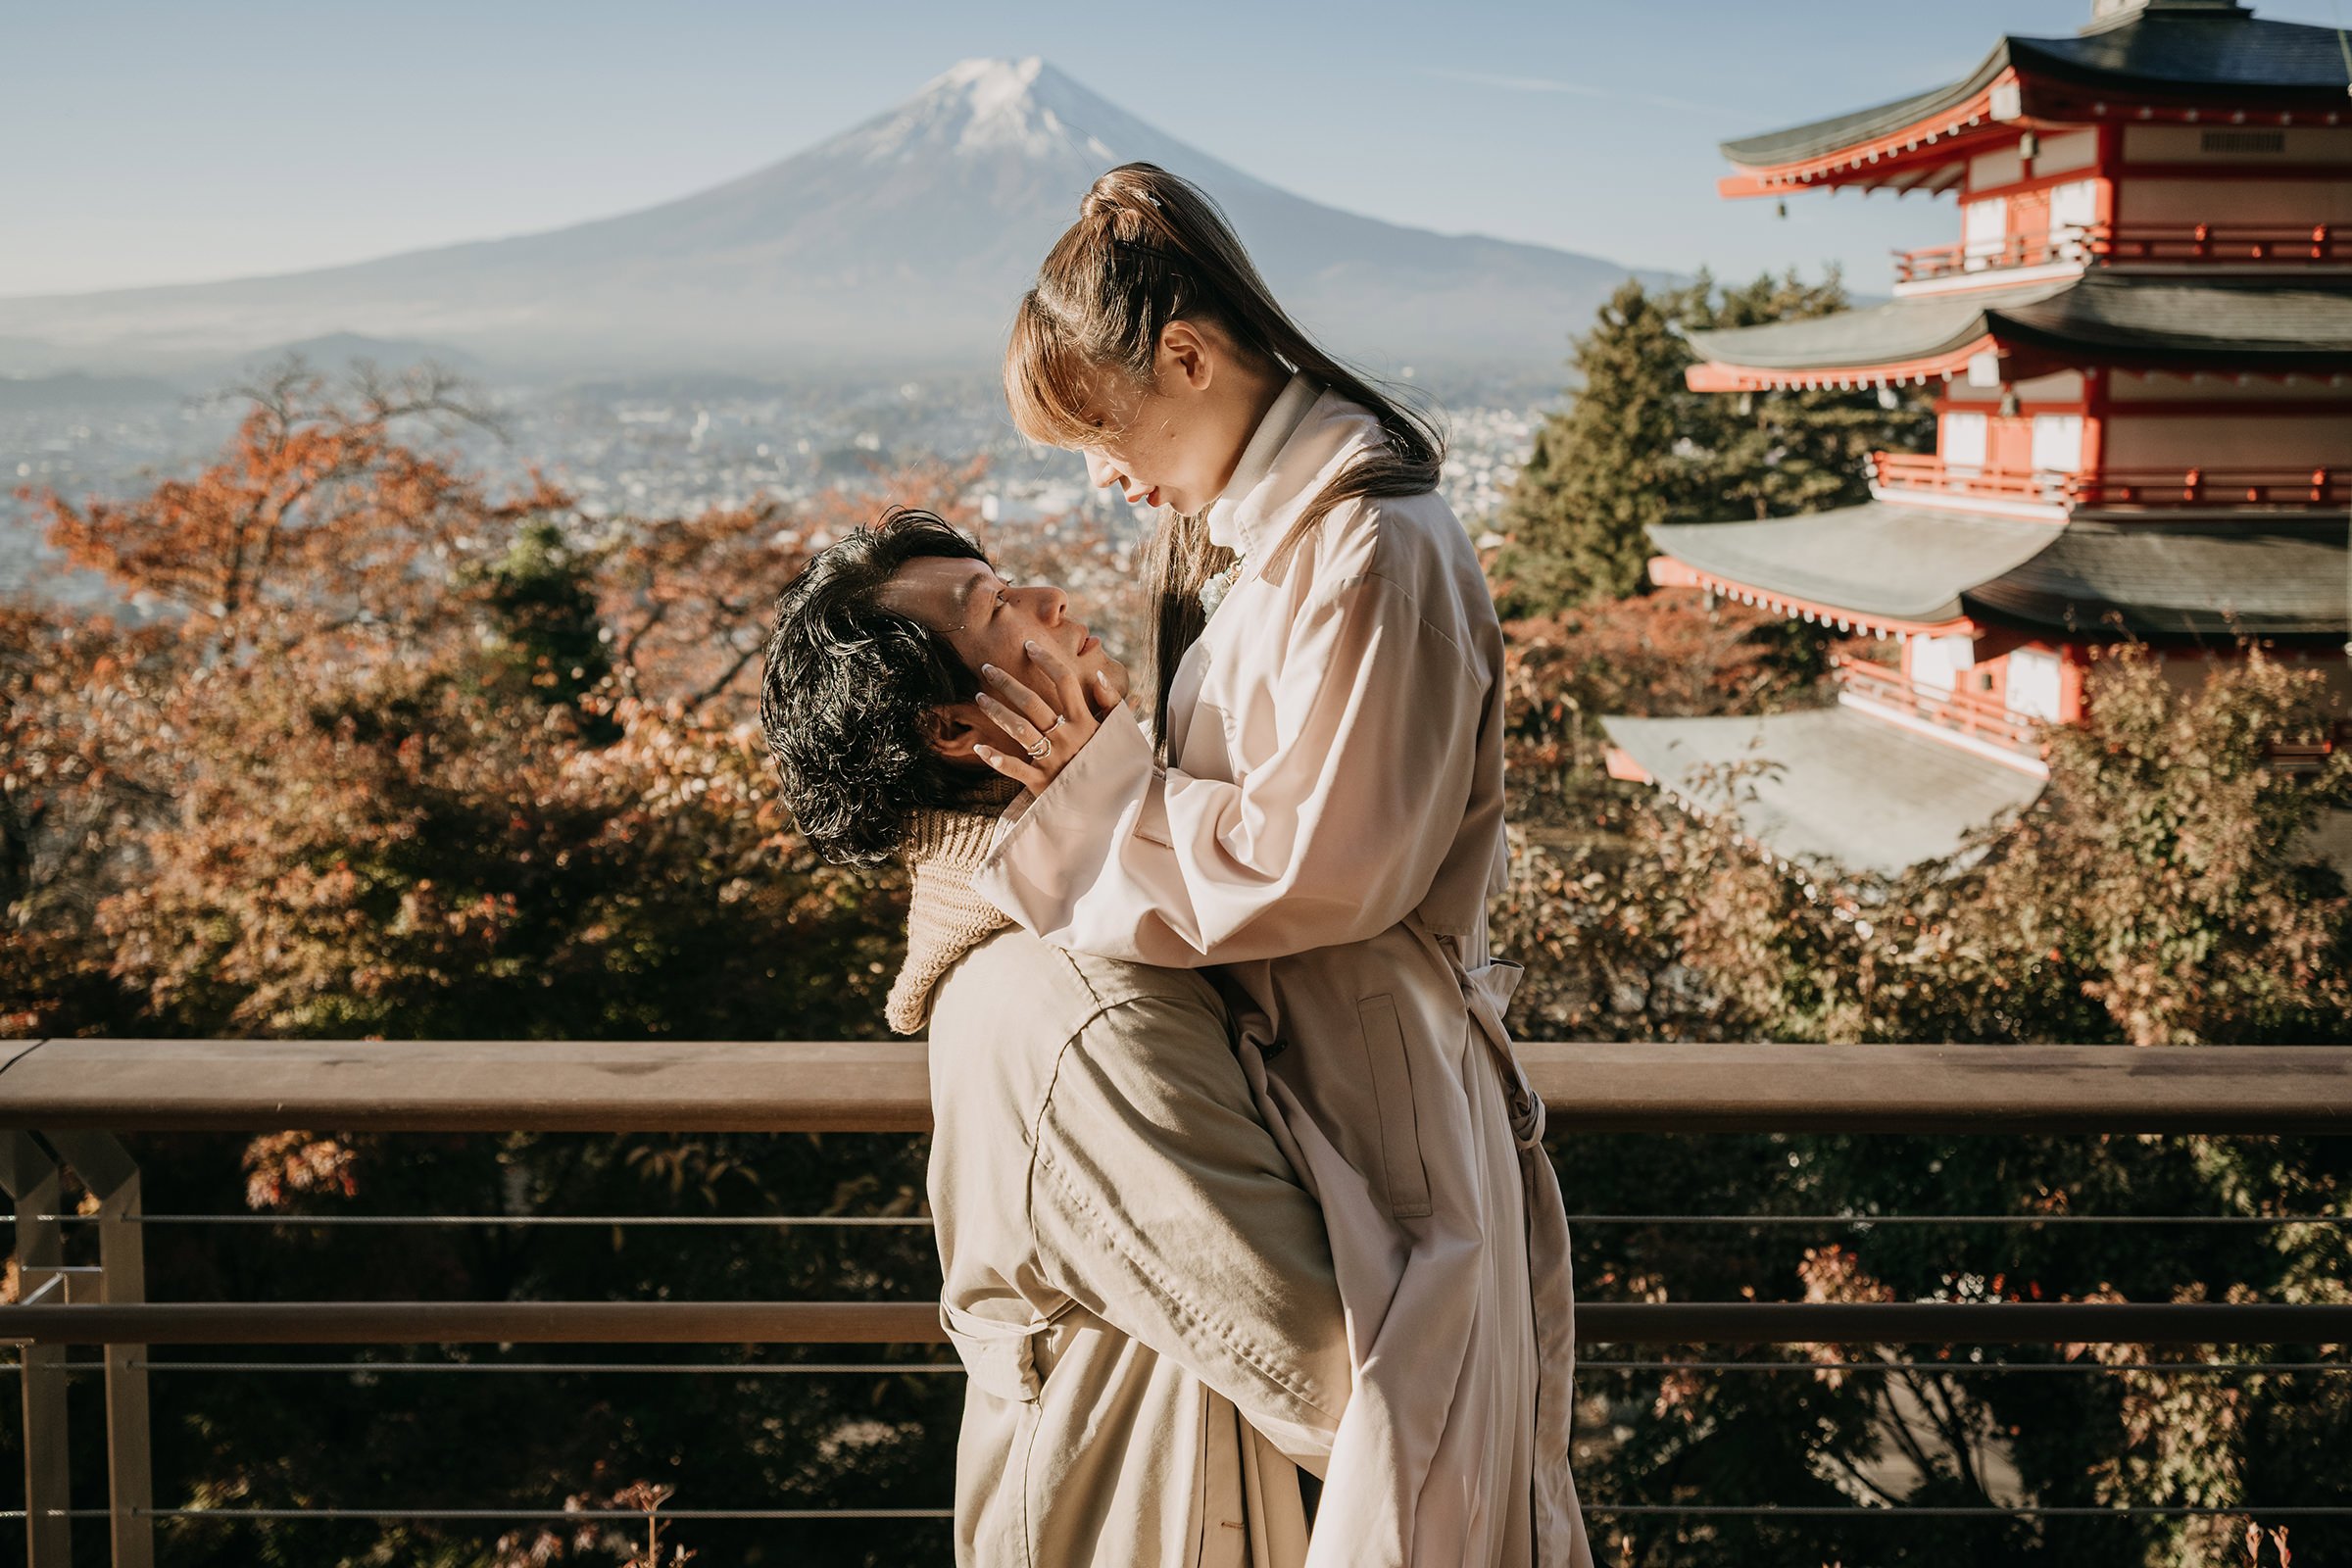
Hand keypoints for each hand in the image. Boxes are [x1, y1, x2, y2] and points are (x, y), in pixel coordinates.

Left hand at [971, 639, 1121, 791]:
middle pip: (1032, 703)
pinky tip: (979, 747)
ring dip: (997, 712)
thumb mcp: (1121, 731)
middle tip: (987, 668)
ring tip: (980, 697)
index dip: (1047, 661)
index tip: (1029, 645)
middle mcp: (1066, 738)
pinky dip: (996, 759)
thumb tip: (1097, 674)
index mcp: (1085, 722)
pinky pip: (1014, 769)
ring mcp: (1052, 760)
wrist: (1112, 807)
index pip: (1064, 682)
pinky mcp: (1041, 782)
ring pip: (1019, 730)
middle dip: (1007, 682)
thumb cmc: (1116, 764)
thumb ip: (1111, 702)